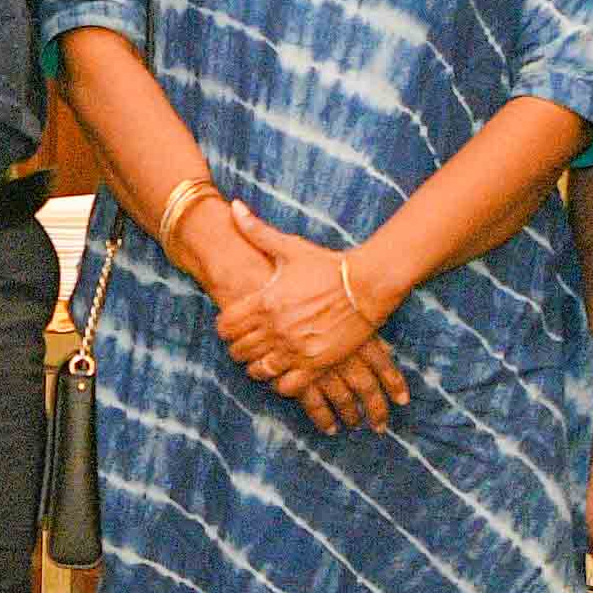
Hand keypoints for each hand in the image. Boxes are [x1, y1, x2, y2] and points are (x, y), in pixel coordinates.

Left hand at [210, 222, 408, 428]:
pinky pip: (287, 386)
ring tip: (264, 359)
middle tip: (247, 344)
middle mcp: (276, 328)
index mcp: (265, 301)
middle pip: (239, 351)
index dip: (225, 328)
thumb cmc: (326, 265)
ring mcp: (296, 348)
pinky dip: (281, 383)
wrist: (367, 285)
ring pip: (259, 371)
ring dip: (257, 367)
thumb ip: (257, 231)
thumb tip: (234, 206)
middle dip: (239, 348)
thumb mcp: (290, 247)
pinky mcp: (316, 364)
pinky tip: (284, 371)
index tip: (233, 326)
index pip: (226, 326)